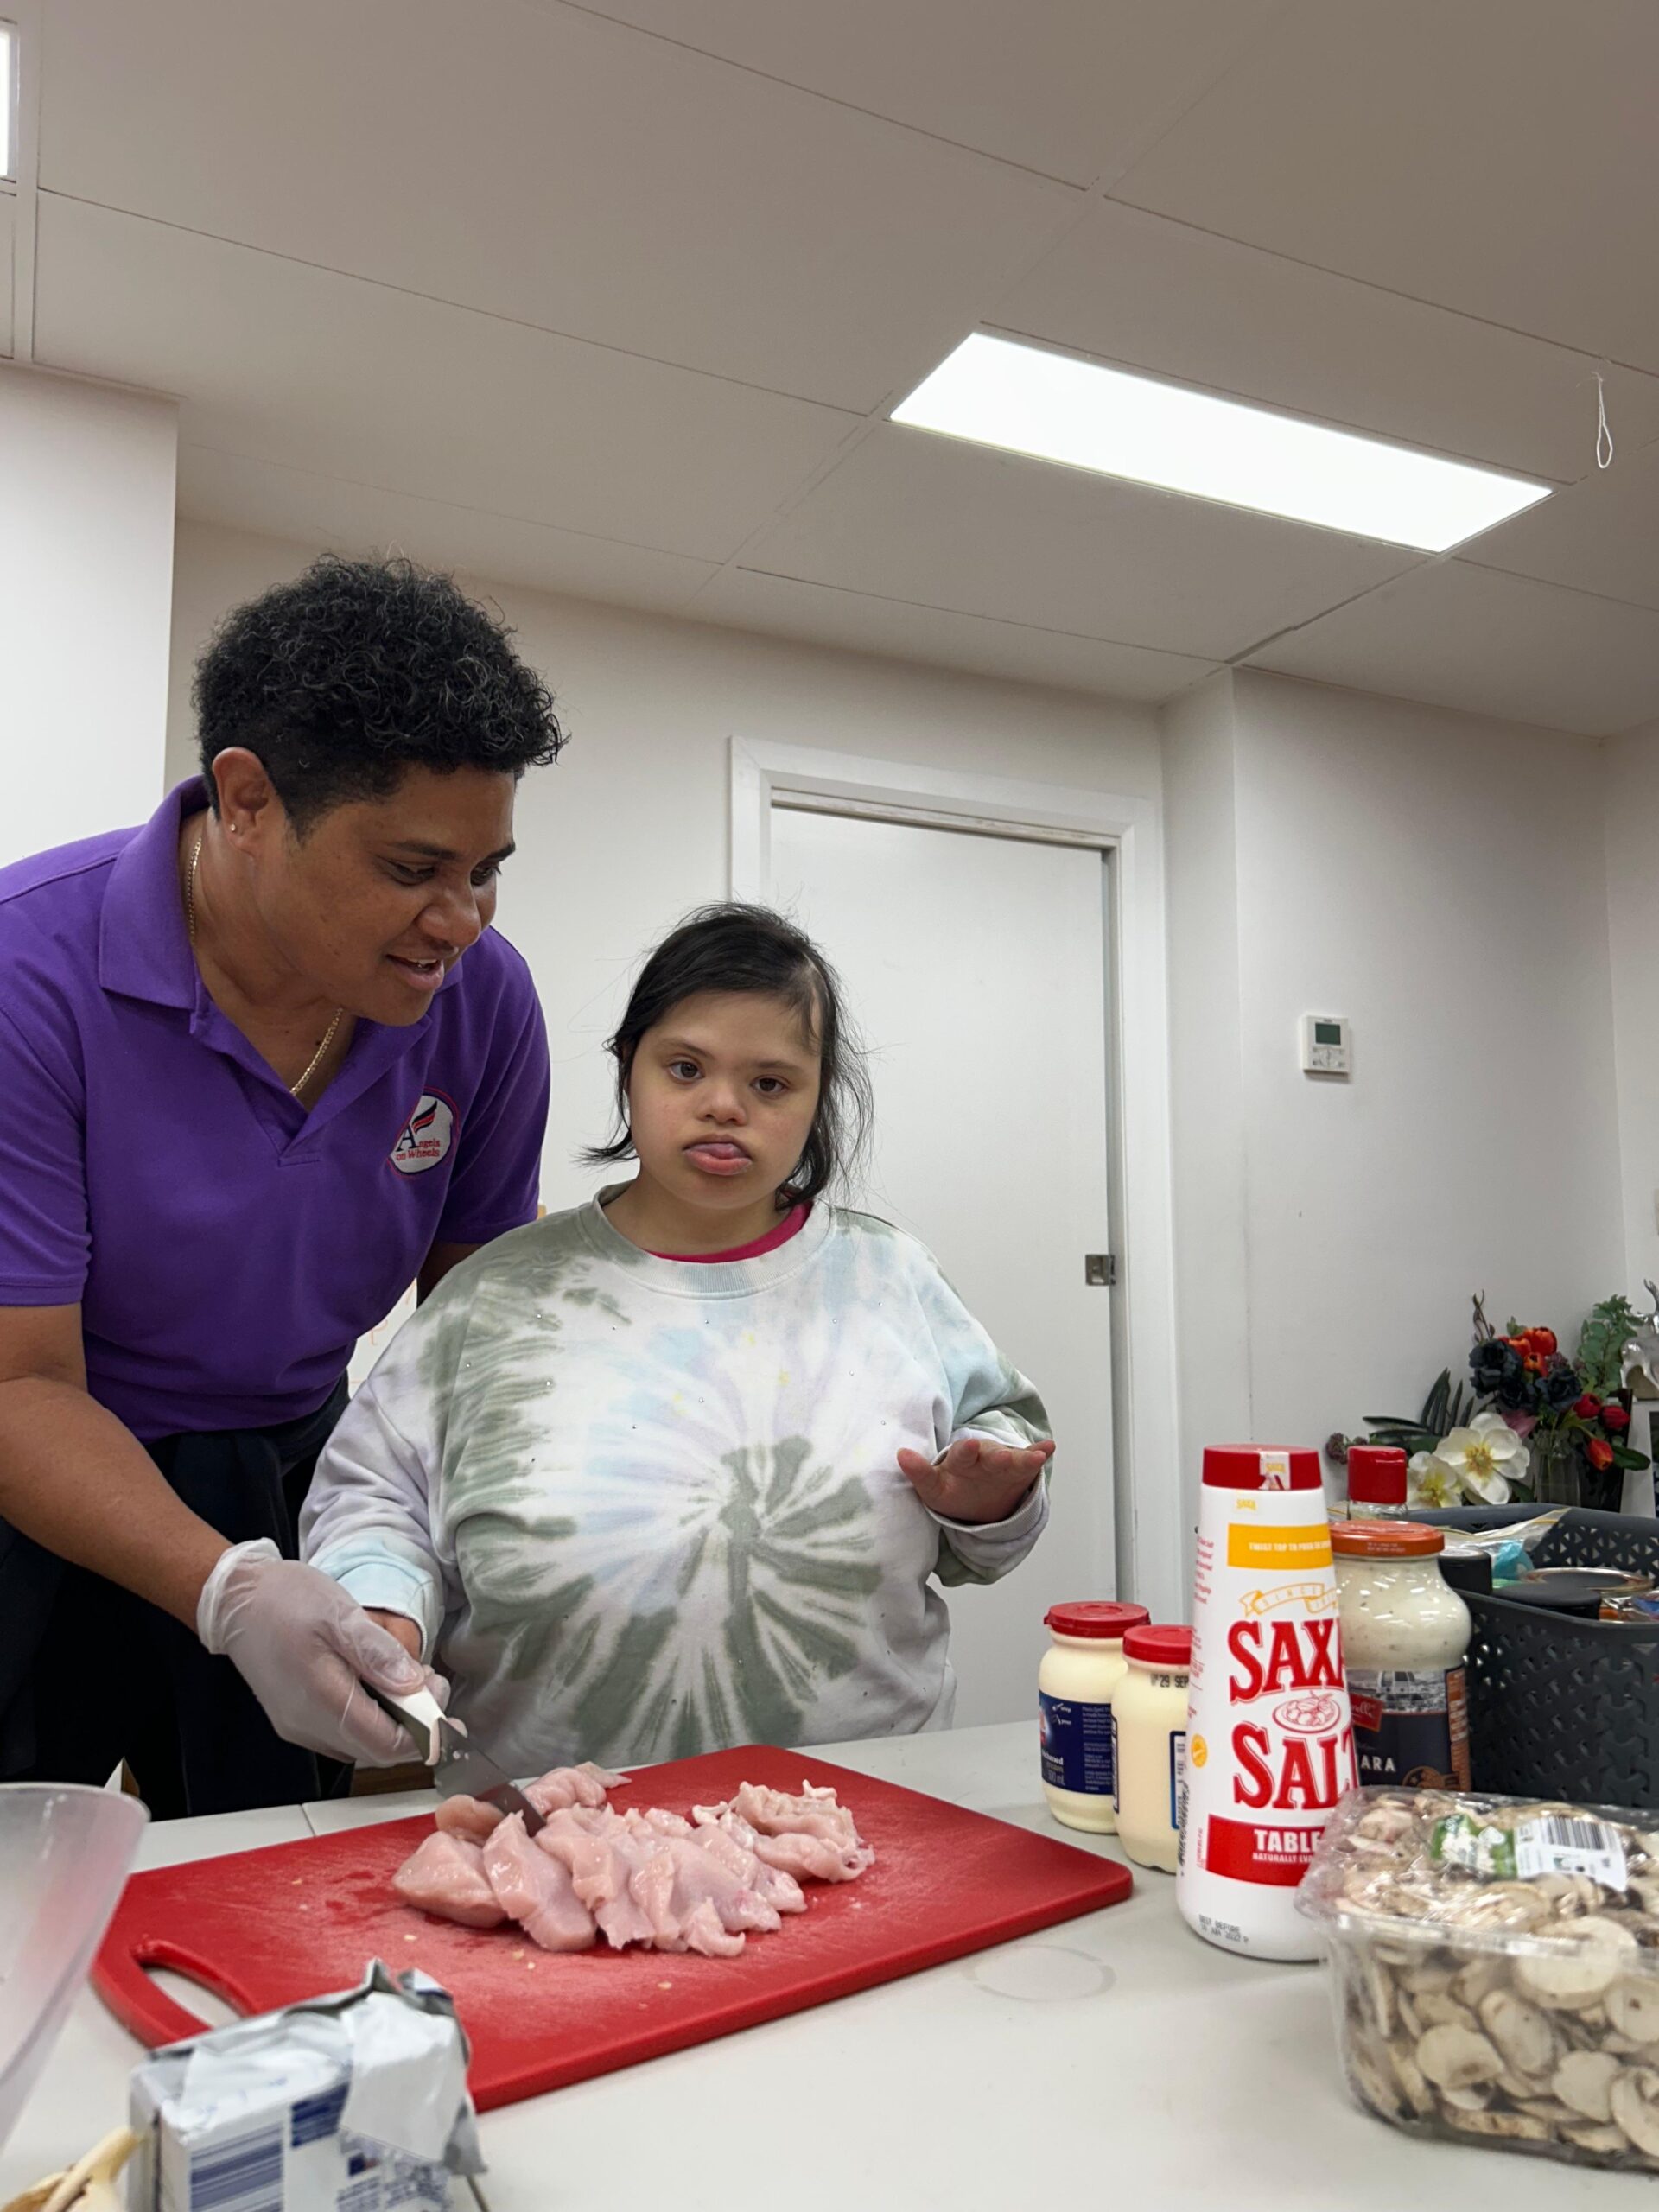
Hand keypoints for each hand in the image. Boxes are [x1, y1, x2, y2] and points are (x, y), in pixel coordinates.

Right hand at [197, 1539, 447, 1766]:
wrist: (234, 1599)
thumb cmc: (284, 1600)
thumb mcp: (340, 1615)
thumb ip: (378, 1654)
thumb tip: (415, 1686)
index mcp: (322, 1702)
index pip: (387, 1745)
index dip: (424, 1730)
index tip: (443, 1699)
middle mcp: (308, 1726)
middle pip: (376, 1749)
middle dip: (413, 1724)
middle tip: (430, 1682)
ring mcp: (299, 1726)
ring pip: (360, 1744)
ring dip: (393, 1721)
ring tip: (407, 1679)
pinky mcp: (295, 1719)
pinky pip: (343, 1732)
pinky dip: (370, 1716)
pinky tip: (378, 1684)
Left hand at [897, 1436, 1054, 1524]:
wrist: (977, 1501)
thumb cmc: (952, 1489)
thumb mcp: (933, 1487)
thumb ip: (919, 1472)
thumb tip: (900, 1454)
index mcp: (960, 1461)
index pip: (959, 1455)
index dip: (962, 1452)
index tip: (964, 1446)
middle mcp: (982, 1458)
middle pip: (988, 1455)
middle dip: (993, 1456)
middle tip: (996, 1456)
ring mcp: (1002, 1463)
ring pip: (1012, 1459)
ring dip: (1022, 1458)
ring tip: (1034, 1457)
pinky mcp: (1020, 1470)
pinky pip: (1030, 1461)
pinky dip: (1039, 1454)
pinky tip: (1049, 1447)